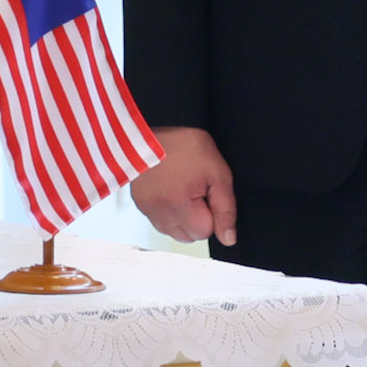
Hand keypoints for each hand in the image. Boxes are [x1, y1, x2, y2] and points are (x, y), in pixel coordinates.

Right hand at [131, 125, 237, 247]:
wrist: (153, 129)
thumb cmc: (184, 145)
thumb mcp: (217, 173)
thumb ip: (225, 209)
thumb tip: (228, 238)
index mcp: (179, 203)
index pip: (205, 232)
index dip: (211, 213)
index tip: (206, 192)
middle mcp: (159, 211)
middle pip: (188, 236)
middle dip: (197, 219)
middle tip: (195, 190)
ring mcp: (146, 208)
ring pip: (173, 231)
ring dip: (181, 218)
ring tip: (182, 190)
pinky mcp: (138, 203)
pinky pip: (159, 221)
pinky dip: (167, 212)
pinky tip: (170, 191)